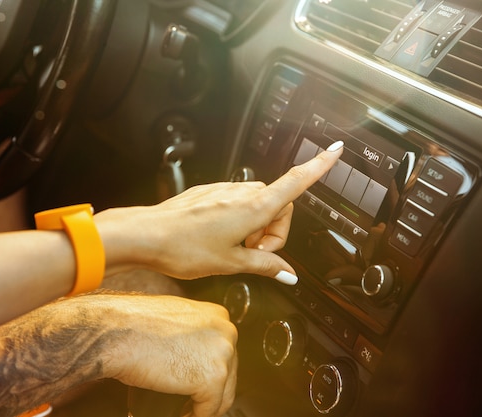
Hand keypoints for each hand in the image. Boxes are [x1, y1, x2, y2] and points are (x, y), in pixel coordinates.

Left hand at [95, 141, 343, 282]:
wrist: (145, 235)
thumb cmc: (183, 248)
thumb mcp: (231, 264)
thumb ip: (265, 265)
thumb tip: (288, 274)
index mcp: (254, 208)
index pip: (296, 182)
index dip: (319, 166)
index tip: (336, 151)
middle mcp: (242, 193)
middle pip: (279, 204)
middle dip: (275, 231)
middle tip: (254, 253)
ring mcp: (224, 190)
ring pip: (258, 204)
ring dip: (256, 227)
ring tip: (233, 248)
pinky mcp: (211, 193)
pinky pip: (237, 202)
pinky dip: (239, 221)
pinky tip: (220, 238)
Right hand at [99, 295, 237, 416]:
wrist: (117, 331)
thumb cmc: (133, 324)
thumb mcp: (173, 319)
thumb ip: (191, 334)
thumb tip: (192, 356)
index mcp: (217, 315)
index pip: (223, 352)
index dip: (208, 372)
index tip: (195, 384)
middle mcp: (226, 331)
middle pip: (228, 373)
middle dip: (209, 391)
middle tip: (190, 402)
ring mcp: (223, 354)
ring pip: (223, 394)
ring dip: (205, 406)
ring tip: (185, 411)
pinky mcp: (213, 378)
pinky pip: (209, 409)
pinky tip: (182, 416)